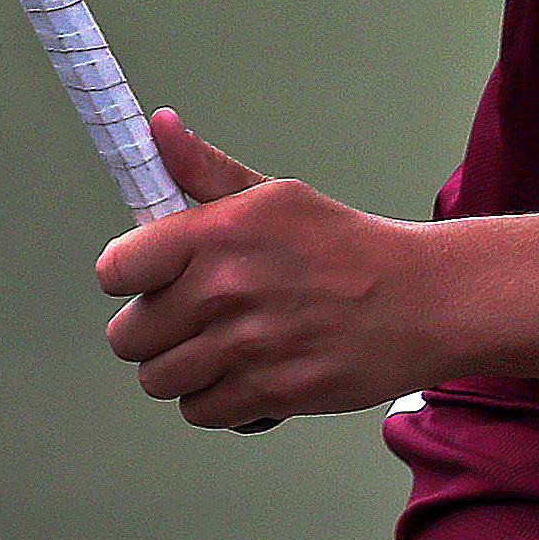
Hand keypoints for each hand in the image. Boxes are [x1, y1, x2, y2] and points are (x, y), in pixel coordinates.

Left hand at [98, 117, 448, 427]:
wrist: (422, 299)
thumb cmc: (347, 247)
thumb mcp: (275, 196)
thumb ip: (204, 170)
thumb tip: (158, 128)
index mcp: (221, 230)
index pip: (117, 269)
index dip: (128, 277)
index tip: (148, 278)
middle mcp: (227, 288)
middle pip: (128, 337)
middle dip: (153, 330)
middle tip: (190, 318)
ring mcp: (247, 346)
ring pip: (158, 380)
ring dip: (181, 370)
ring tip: (219, 347)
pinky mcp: (269, 394)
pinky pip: (199, 411)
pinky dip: (216, 400)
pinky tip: (244, 372)